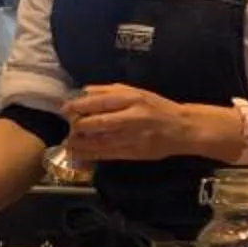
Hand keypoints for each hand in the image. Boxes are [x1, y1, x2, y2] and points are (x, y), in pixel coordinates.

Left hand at [59, 85, 224, 162]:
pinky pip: (109, 154)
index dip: (77, 107)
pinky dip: (93, 155)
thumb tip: (83, 92)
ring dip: (81, 144)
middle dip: (77, 127)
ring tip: (68, 144)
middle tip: (68, 128)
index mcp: (130, 98)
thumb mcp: (135, 92)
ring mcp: (133, 136)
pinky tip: (81, 155)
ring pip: (100, 141)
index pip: (97, 102)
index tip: (64, 110)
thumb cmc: (157, 107)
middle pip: (97, 122)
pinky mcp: (135, 152)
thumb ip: (108, 91)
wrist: (182, 128)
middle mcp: (131, 116)